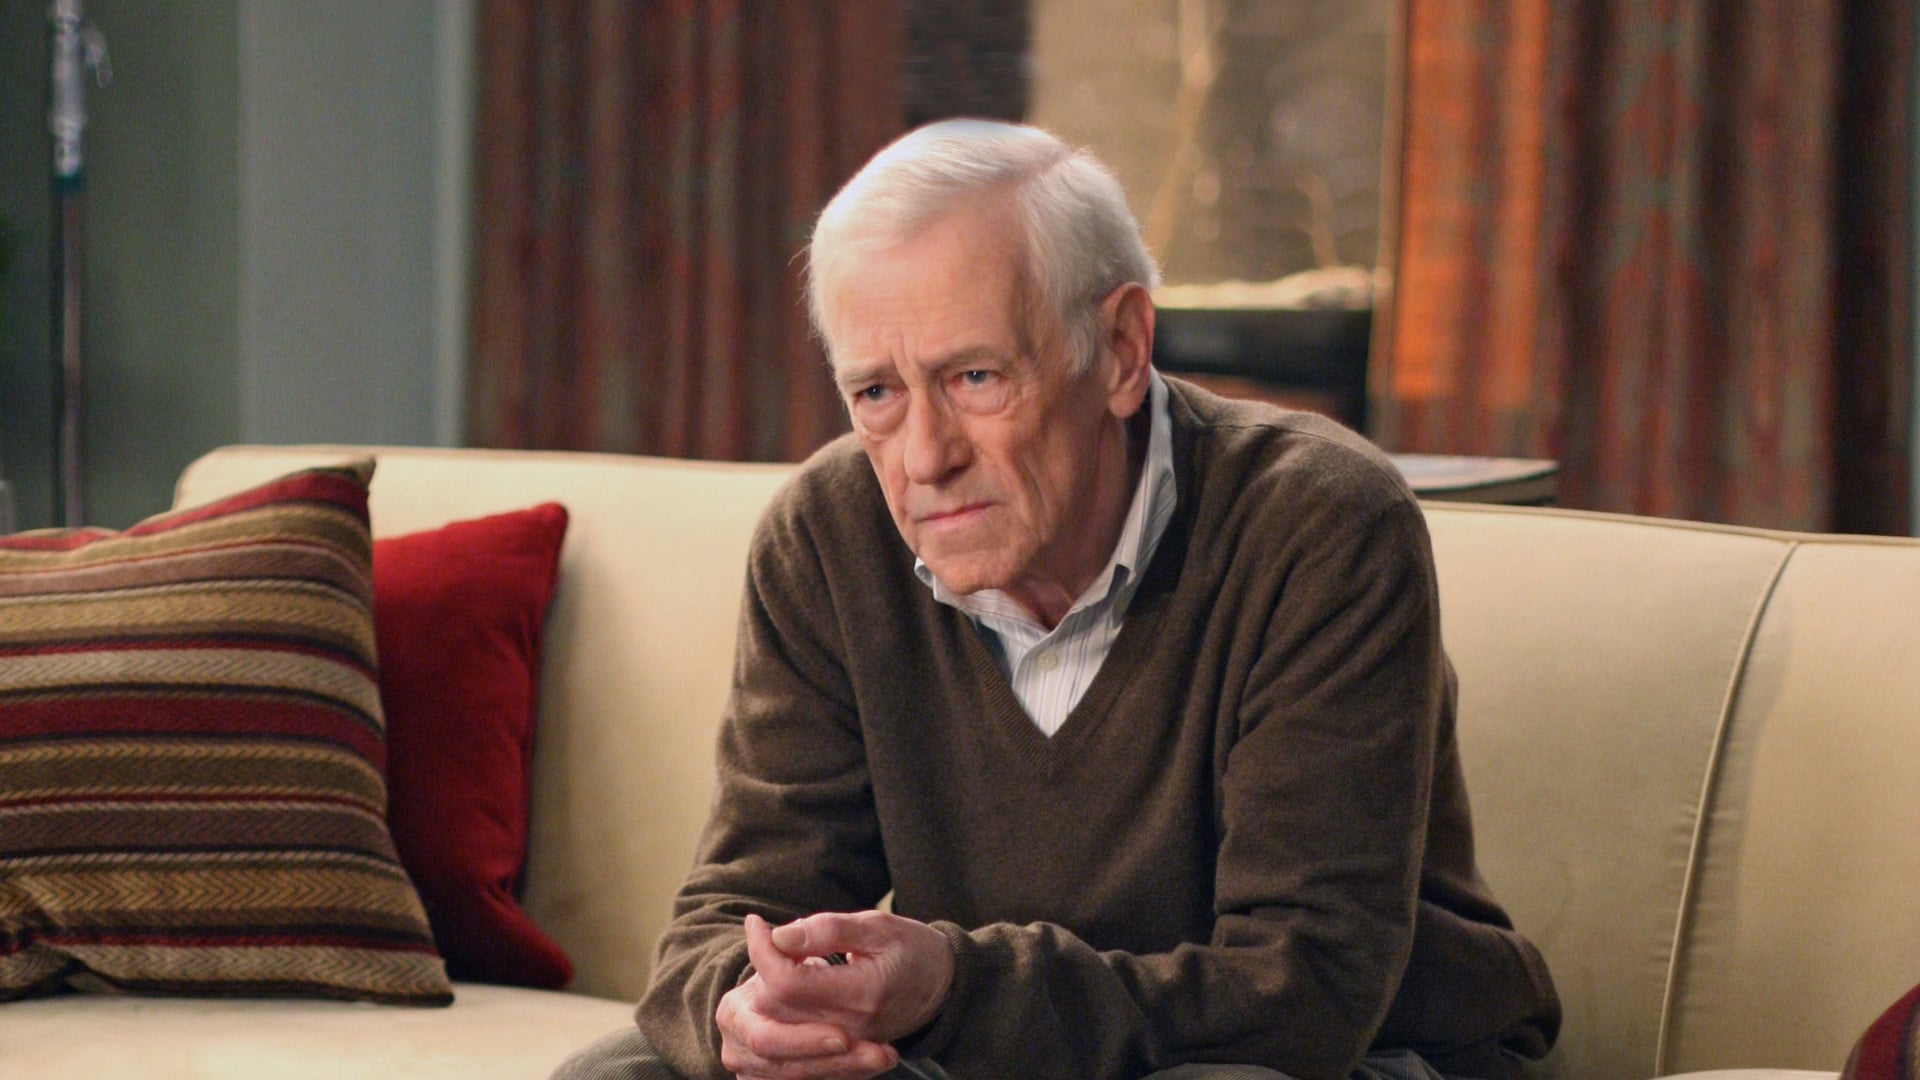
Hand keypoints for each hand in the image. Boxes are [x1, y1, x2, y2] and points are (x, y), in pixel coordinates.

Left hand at [715, 911, 954, 1078]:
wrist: (943, 987)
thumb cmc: (912, 949)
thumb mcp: (878, 926)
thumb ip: (829, 931)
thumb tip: (780, 936)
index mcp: (861, 994)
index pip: (788, 983)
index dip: (762, 950)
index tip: (757, 922)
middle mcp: (850, 1029)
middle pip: (775, 1011)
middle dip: (762, 971)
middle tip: (774, 940)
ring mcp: (843, 1047)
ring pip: (776, 1032)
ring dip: (766, 995)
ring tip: (783, 962)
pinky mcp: (839, 1055)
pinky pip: (790, 1048)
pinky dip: (778, 1018)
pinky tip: (786, 989)